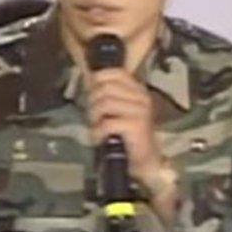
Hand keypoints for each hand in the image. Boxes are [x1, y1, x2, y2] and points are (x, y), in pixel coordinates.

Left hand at [86, 68, 163, 185]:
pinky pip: (107, 123)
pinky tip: (98, 137)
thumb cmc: (128, 133)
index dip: (98, 79)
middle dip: (92, 101)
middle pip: (105, 88)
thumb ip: (107, 94)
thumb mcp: (119, 109)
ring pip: (104, 103)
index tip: (91, 92)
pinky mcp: (136, 125)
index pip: (116, 72)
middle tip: (92, 115)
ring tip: (95, 126)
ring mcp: (140, 110)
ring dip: (93, 116)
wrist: (145, 159)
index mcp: (138, 89)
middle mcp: (141, 96)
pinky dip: (97, 131)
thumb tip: (87, 79)